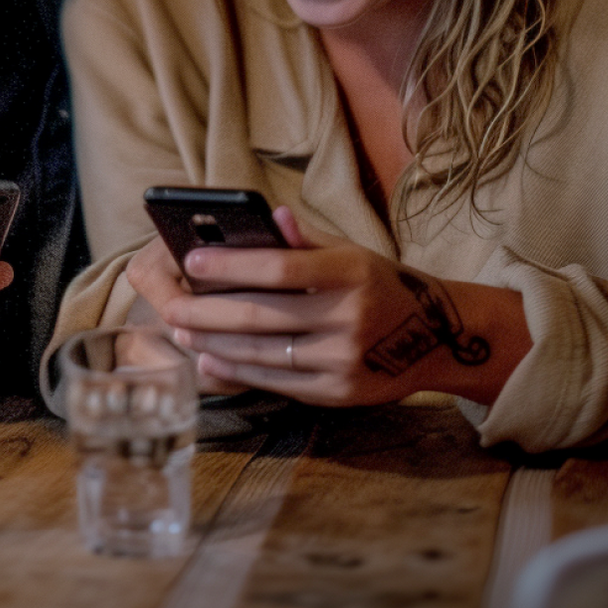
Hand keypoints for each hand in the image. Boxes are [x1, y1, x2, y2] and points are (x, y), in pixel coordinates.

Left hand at [146, 207, 496, 406]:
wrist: (435, 337)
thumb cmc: (380, 284)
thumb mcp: (352, 251)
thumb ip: (308, 237)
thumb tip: (272, 214)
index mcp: (350, 271)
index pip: (278, 267)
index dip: (231, 264)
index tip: (192, 259)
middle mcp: (348, 316)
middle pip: (261, 316)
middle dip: (207, 312)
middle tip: (172, 307)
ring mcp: (344, 359)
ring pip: (264, 354)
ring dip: (215, 344)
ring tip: (183, 332)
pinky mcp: (339, 394)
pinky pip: (278, 383)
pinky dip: (239, 372)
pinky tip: (211, 360)